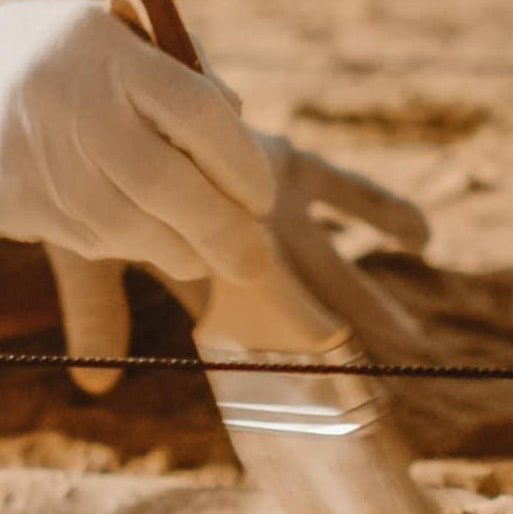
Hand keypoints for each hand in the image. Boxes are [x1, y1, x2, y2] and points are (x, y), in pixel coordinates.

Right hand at [0, 0, 277, 289]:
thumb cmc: (44, 55)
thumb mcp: (106, 35)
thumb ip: (174, 75)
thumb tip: (239, 131)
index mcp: (102, 49)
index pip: (197, 113)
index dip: (242, 164)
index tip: (265, 197)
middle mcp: (67, 102)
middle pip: (170, 184)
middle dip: (224, 232)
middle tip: (255, 259)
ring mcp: (30, 157)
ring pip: (131, 227)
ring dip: (181, 251)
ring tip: (206, 256)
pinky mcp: (2, 203)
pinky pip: (85, 239)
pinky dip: (127, 249)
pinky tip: (150, 247)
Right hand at [48, 134, 435, 391]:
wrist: (103, 98)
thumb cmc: (90, 171)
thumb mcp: (89, 252)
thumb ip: (97, 313)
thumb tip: (93, 389)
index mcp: (199, 270)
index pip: (238, 336)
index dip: (267, 371)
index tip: (302, 415)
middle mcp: (242, 246)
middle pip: (299, 310)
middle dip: (331, 351)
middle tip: (373, 397)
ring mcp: (271, 208)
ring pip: (332, 264)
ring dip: (370, 301)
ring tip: (416, 340)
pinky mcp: (288, 164)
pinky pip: (344, 191)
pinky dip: (382, 212)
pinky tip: (423, 239)